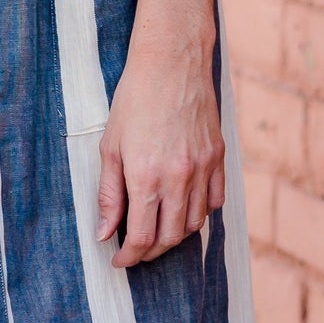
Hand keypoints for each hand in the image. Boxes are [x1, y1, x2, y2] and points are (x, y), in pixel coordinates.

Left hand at [96, 44, 224, 269]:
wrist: (172, 62)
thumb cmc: (134, 99)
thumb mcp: (110, 146)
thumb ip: (109, 194)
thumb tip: (105, 233)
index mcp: (146, 177)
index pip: (142, 237)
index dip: (129, 256)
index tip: (119, 260)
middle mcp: (179, 178)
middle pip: (170, 237)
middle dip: (151, 252)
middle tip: (136, 250)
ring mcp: (203, 168)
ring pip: (195, 223)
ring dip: (175, 235)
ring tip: (157, 231)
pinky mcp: (219, 156)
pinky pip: (215, 200)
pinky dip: (200, 213)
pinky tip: (183, 209)